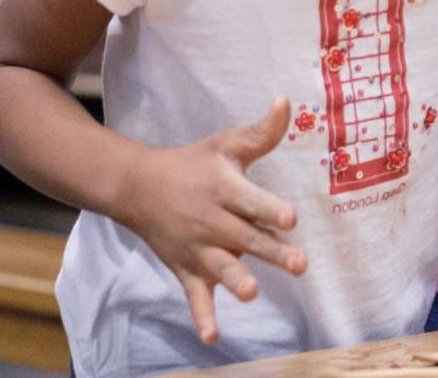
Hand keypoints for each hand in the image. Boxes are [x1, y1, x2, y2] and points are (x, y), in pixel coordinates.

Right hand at [117, 97, 307, 344]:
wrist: (138, 187)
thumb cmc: (193, 163)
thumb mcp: (226, 143)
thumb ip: (261, 131)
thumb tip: (287, 101)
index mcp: (223, 188)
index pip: (250, 200)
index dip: (269, 210)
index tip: (290, 220)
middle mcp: (211, 221)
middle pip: (244, 238)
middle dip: (270, 252)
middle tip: (299, 264)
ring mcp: (197, 248)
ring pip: (220, 268)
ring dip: (235, 282)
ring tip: (252, 293)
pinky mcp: (186, 269)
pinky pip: (194, 295)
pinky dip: (201, 315)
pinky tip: (211, 336)